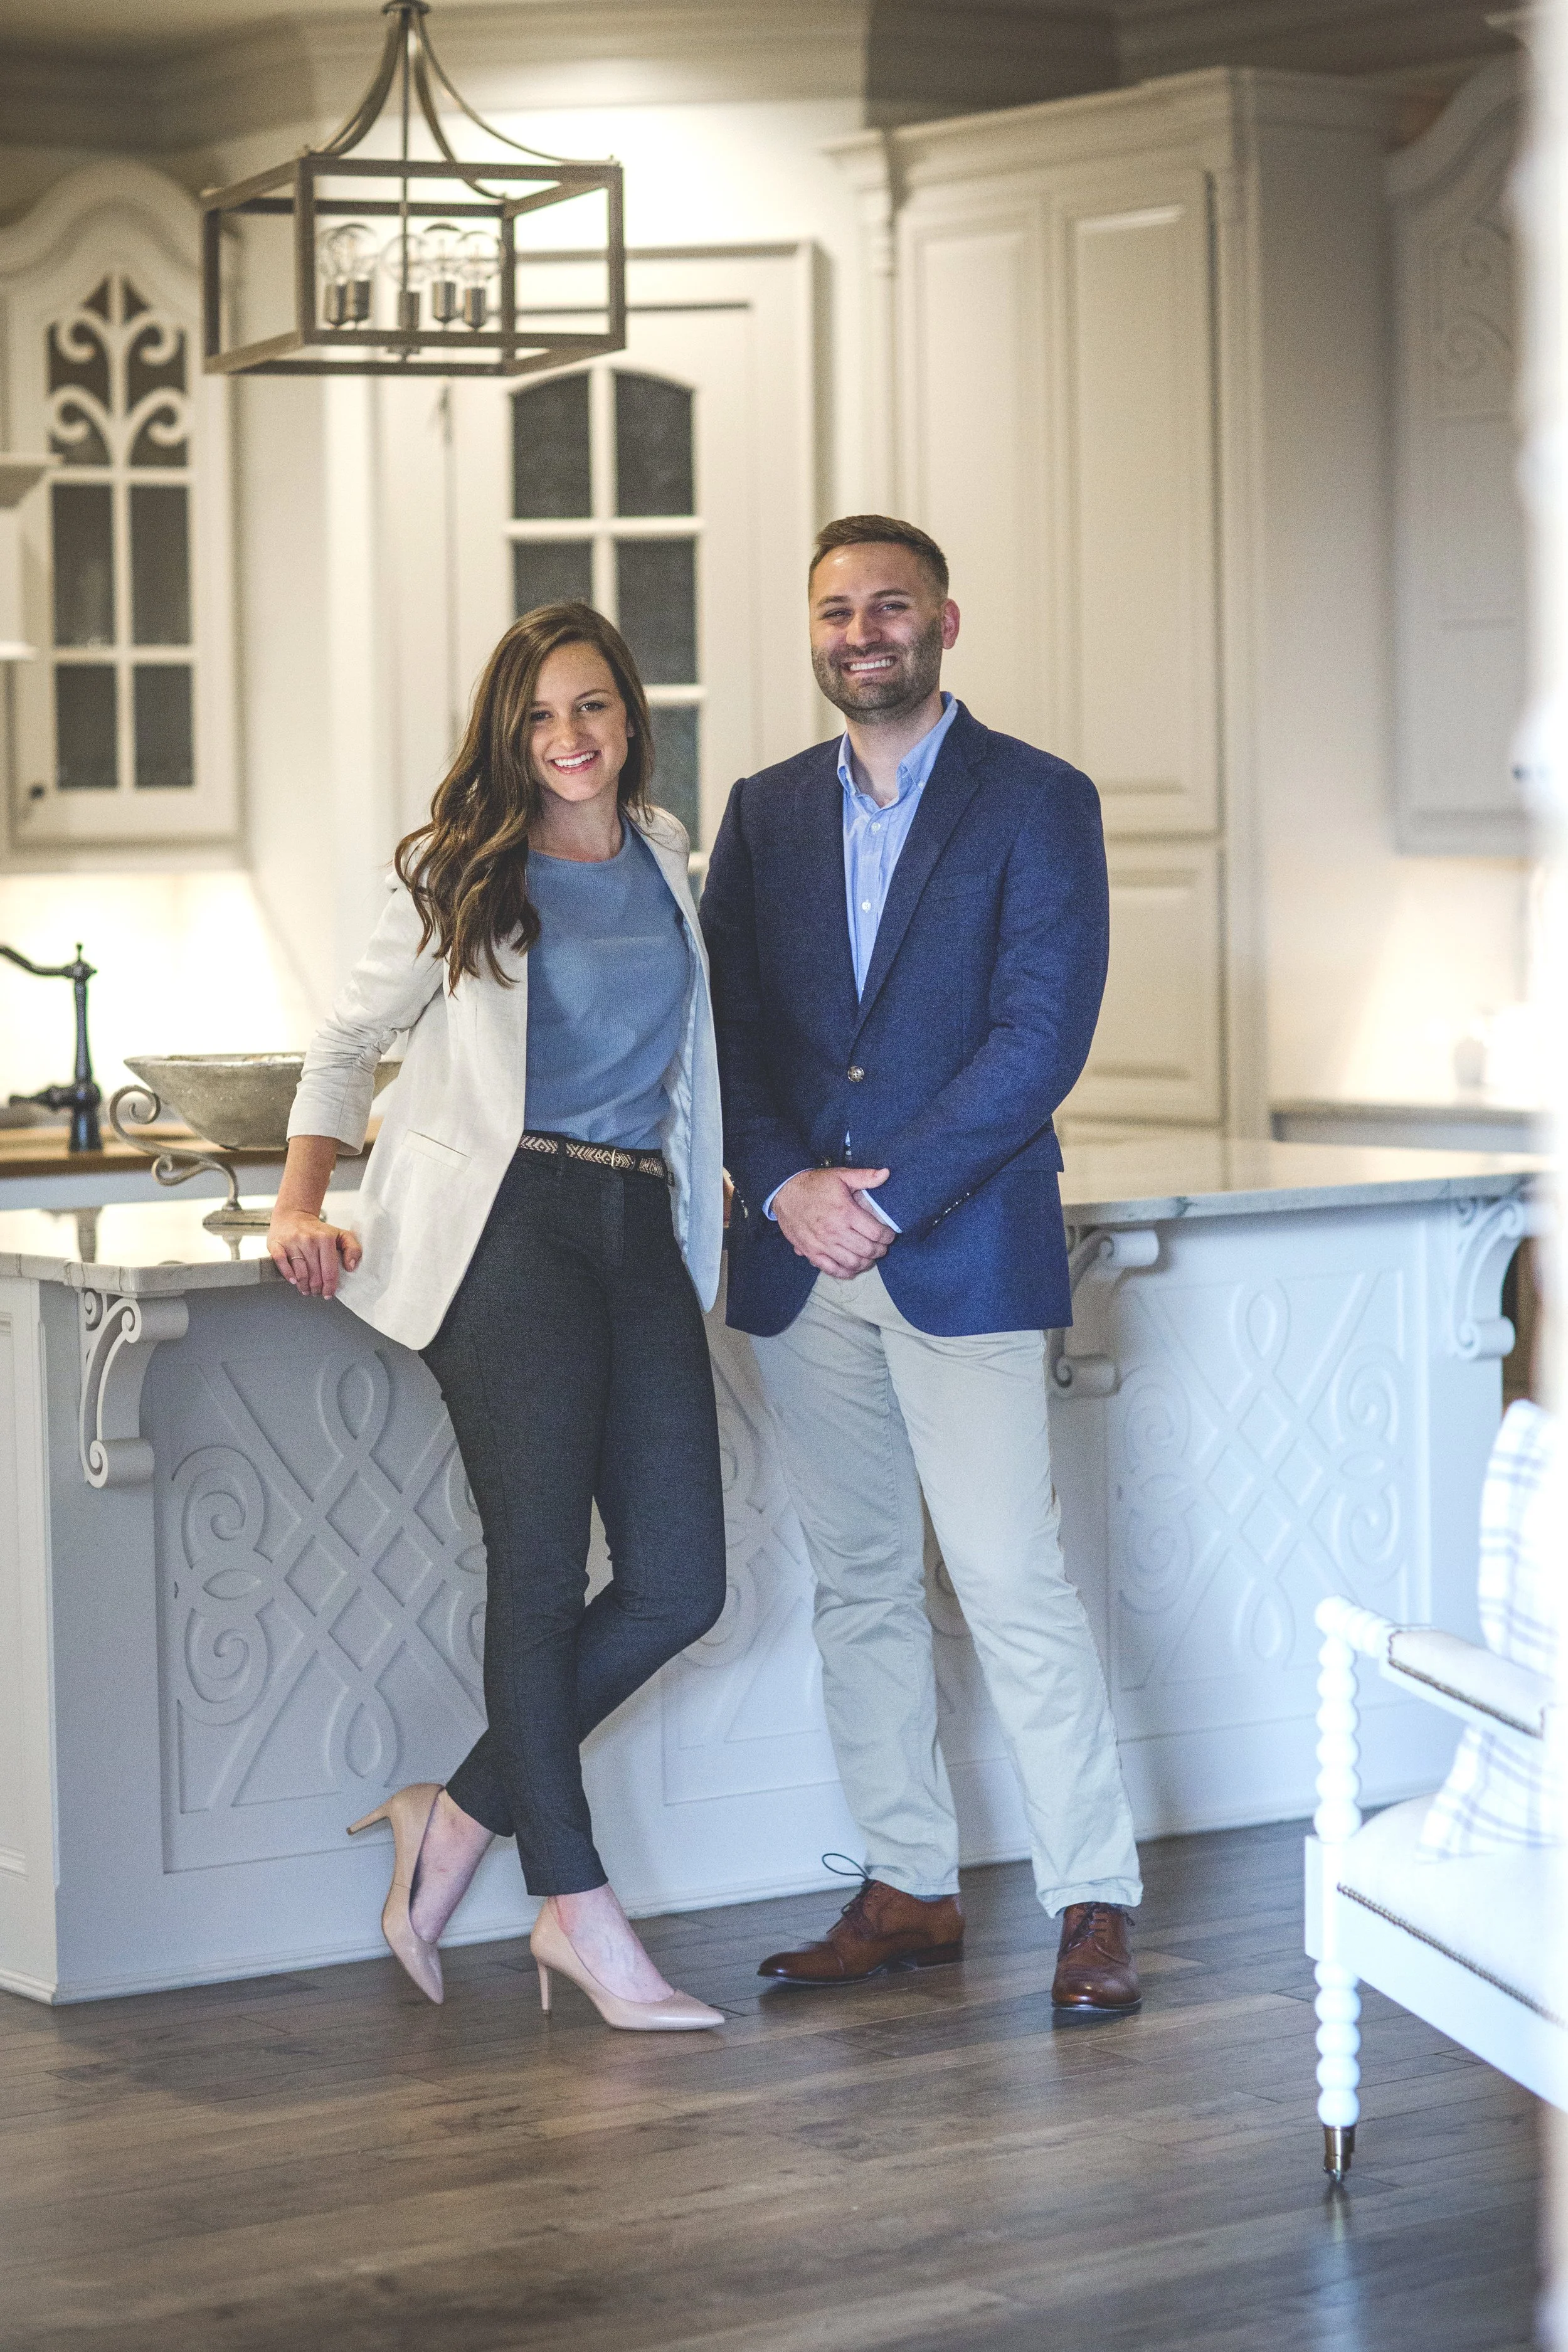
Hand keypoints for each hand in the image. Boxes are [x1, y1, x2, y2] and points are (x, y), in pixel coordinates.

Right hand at [267, 1205, 361, 1297]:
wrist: (293, 1216)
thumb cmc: (317, 1230)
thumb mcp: (340, 1235)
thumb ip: (353, 1249)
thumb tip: (350, 1267)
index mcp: (325, 1239)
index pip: (329, 1271)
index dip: (329, 1287)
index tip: (328, 1294)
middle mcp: (308, 1240)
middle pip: (314, 1276)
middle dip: (316, 1289)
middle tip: (316, 1292)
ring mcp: (292, 1242)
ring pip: (300, 1273)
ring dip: (304, 1286)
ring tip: (306, 1290)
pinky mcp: (277, 1244)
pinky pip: (281, 1263)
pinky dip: (287, 1275)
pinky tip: (293, 1281)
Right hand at [773, 1166, 891, 1278]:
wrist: (785, 1192)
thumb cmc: (815, 1184)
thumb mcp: (841, 1175)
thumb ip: (865, 1177)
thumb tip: (886, 1174)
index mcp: (846, 1212)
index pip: (876, 1233)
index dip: (888, 1236)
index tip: (889, 1235)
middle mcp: (835, 1231)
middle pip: (867, 1250)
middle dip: (880, 1250)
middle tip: (882, 1246)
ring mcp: (823, 1244)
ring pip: (853, 1263)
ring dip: (866, 1263)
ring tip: (869, 1256)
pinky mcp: (812, 1252)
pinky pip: (832, 1269)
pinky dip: (846, 1272)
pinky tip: (852, 1267)